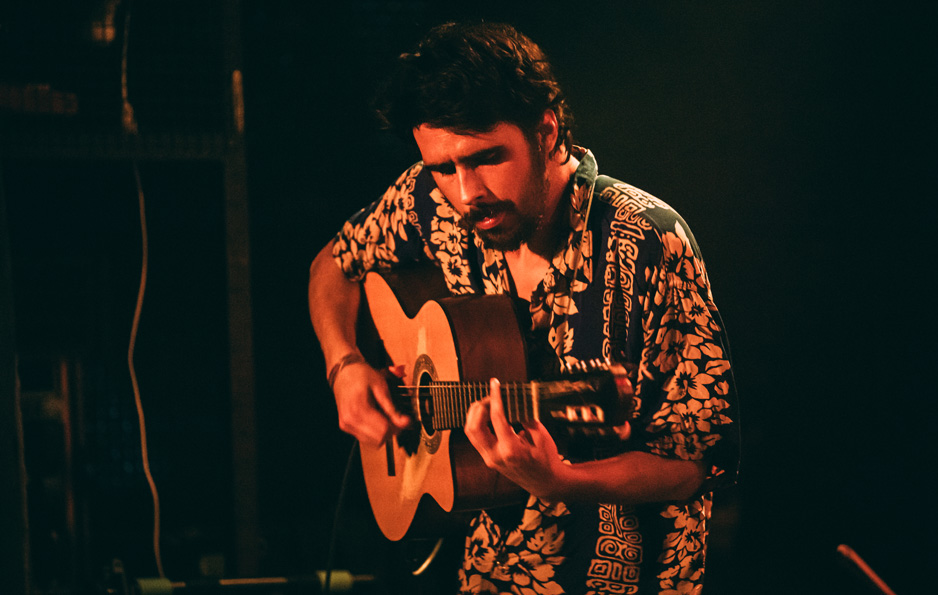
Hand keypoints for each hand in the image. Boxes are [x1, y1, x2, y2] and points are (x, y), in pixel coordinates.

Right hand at [331, 360, 409, 446]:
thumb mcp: (380, 386)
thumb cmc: (362, 375)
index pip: (384, 430)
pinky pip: (365, 438)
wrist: (344, 373)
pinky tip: (375, 418)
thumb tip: (405, 422)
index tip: (406, 420)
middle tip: (397, 419)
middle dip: (391, 431)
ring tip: (385, 417)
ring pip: (372, 442)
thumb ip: (391, 407)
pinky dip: (374, 432)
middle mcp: (350, 420)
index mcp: (359, 409)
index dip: (398, 427)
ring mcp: (346, 425)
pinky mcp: (345, 426)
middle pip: (379, 439)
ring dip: (383, 433)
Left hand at [464, 378, 568, 500]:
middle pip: (474, 426)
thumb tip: (515, 401)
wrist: (546, 483)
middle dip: (480, 406)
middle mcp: (496, 456)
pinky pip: (475, 438)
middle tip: (491, 396)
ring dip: (475, 415)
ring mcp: (490, 459)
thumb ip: (526, 418)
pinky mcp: (488, 459)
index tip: (495, 384)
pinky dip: (478, 423)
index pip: (496, 418)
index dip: (495, 397)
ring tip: (488, 404)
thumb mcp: (541, 436)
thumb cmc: (546, 461)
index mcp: (511, 449)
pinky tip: (488, 415)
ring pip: (470, 432)